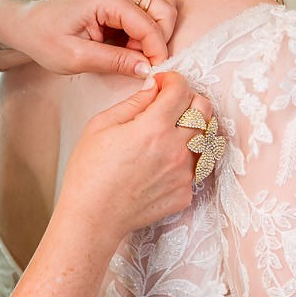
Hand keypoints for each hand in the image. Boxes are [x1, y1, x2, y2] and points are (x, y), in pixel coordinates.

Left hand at [0, 0, 177, 79]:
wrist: (28, 25)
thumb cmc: (46, 39)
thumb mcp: (76, 58)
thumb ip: (114, 62)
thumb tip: (147, 69)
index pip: (149, 24)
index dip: (156, 51)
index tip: (152, 73)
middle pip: (165, 8)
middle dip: (160, 38)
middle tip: (141, 61)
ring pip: (162, 4)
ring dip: (158, 30)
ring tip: (135, 51)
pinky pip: (150, 8)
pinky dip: (150, 27)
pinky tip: (130, 44)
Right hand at [60, 72, 211, 236]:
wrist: (94, 216)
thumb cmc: (90, 172)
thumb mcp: (102, 126)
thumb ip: (134, 103)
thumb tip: (154, 88)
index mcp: (154, 128)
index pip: (181, 90)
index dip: (172, 80)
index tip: (163, 83)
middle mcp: (176, 149)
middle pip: (204, 110)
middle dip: (190, 98)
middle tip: (172, 102)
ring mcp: (185, 174)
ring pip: (205, 138)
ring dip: (193, 128)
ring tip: (171, 131)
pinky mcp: (185, 193)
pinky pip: (197, 166)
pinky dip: (186, 157)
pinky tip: (165, 160)